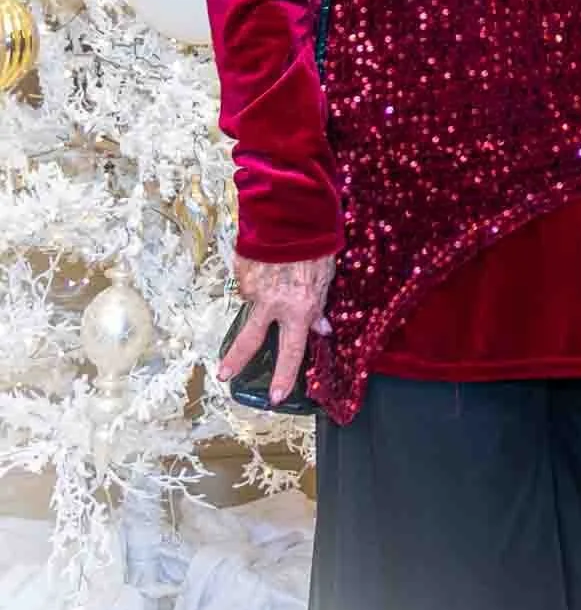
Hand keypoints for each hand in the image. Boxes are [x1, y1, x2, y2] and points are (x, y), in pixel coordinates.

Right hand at [218, 253, 335, 404]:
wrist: (292, 212)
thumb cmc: (316, 244)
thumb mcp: (325, 279)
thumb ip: (318, 307)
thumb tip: (321, 329)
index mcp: (298, 308)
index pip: (291, 350)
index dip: (284, 375)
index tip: (275, 397)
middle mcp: (272, 303)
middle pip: (250, 340)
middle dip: (236, 359)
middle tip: (224, 374)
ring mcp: (253, 287)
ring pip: (253, 302)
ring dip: (261, 294)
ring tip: (276, 273)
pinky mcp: (241, 270)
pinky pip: (248, 280)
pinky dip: (258, 275)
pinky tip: (268, 261)